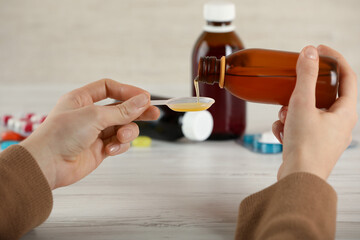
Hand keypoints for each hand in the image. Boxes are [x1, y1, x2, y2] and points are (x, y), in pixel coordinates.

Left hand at [20, 79, 159, 188]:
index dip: (128, 91)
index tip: (145, 97)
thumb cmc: (62, 135)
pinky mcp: (99, 149)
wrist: (48, 165)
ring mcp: (95, 132)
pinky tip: (110, 150)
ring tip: (121, 137)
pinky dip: (118, 146)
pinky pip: (118, 143)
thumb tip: (143, 100)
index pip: (109, 88)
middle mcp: (89, 114)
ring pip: (122, 127)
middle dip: (137, 112)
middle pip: (120, 108)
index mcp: (82, 99)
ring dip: (126, 132)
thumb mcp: (95, 116)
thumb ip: (122, 110)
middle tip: (154, 114)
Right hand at [272, 45, 357, 179]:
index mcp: (346, 112)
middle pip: (325, 94)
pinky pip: (302, 126)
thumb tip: (309, 52)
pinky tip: (281, 133)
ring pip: (310, 111)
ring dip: (292, 110)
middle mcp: (341, 123)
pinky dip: (289, 126)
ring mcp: (327, 136)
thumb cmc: (305, 145)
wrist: (298, 180)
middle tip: (292, 87)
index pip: (347, 76)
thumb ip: (306, 76)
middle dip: (303, 90)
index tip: (317, 50)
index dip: (334, 59)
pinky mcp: (314, 145)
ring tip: (283, 117)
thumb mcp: (302, 104)